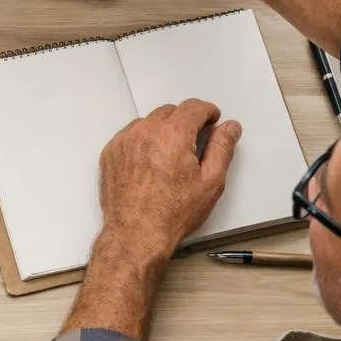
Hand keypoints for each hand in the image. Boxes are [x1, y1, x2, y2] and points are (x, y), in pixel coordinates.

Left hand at [97, 99, 241, 256]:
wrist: (137, 233)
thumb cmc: (172, 213)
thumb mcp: (210, 181)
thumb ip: (222, 148)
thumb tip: (229, 127)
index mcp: (172, 135)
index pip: (193, 107)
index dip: (207, 111)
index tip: (212, 119)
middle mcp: (145, 132)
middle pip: (170, 112)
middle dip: (185, 121)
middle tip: (195, 140)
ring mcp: (124, 141)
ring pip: (148, 122)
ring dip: (162, 130)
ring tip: (172, 154)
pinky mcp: (111, 153)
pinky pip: (130, 135)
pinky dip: (142, 141)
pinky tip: (151, 161)